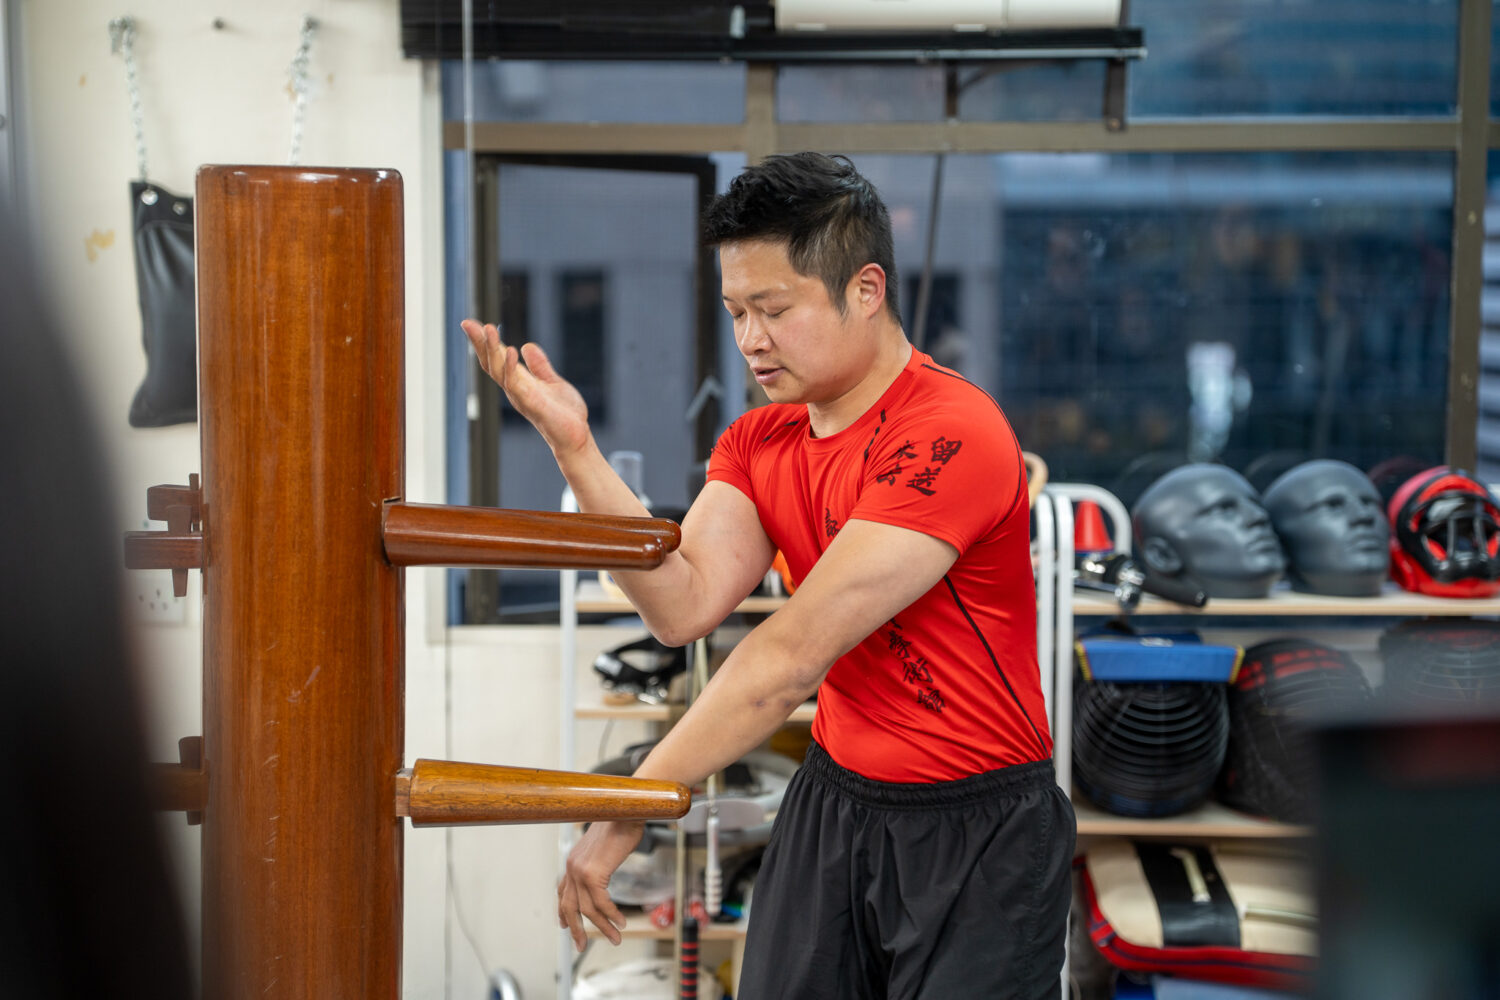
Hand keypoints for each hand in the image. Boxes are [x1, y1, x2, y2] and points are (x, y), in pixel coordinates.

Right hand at [460, 319, 591, 456]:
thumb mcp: (552, 381)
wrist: (576, 436)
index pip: (497, 358)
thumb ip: (539, 365)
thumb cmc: (564, 413)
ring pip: (498, 370)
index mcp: (519, 381)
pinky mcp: (531, 403)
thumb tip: (526, 345)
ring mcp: (520, 396)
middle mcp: (514, 388)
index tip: (471, 323)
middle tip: (467, 323)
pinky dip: (511, 367)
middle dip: (479, 343)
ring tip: (487, 328)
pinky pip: (515, 384)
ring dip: (492, 350)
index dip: (484, 341)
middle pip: (491, 363)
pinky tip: (511, 350)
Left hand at [558, 819, 645, 949]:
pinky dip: (612, 916)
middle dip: (576, 929)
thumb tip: (604, 869)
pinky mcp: (593, 874)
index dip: (563, 912)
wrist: (626, 809)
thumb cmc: (620, 823)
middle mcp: (572, 866)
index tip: (564, 926)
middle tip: (582, 945)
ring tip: (616, 938)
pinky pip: (602, 904)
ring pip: (588, 910)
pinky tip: (621, 922)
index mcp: (572, 860)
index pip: (562, 891)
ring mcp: (580, 871)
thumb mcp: (604, 846)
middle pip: (569, 907)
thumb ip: (599, 861)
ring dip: (603, 927)